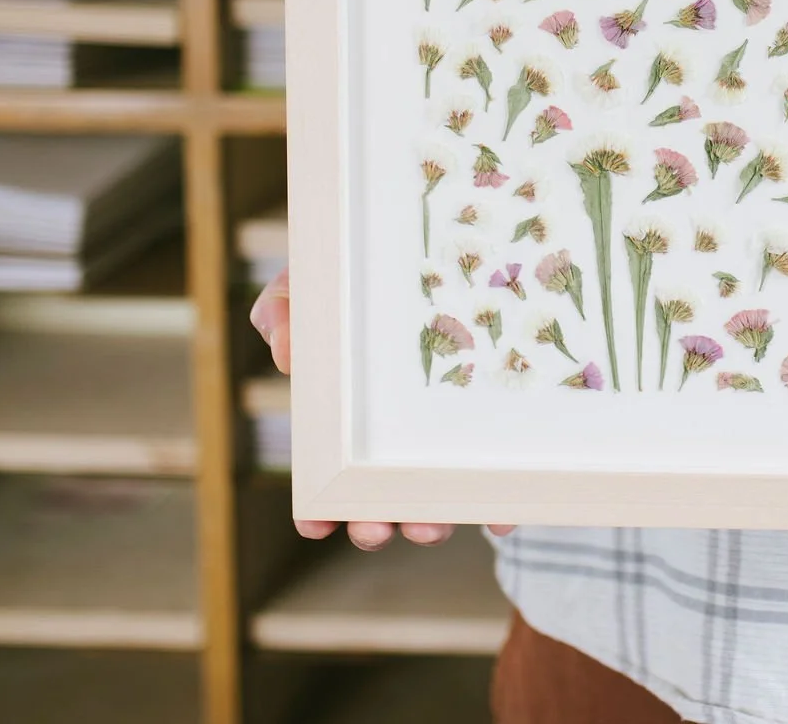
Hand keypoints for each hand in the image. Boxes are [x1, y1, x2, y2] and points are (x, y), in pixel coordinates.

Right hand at [249, 268, 510, 545]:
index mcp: (348, 421)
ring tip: (429, 528)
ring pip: (437, 496)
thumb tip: (286, 353)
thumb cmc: (357, 278)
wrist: (441, 255)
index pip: (329, 479)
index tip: (314, 525)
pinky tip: (502, 517)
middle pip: (382, 499)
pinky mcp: (493, 428)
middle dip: (376, 523)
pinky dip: (497, 504)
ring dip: (431, 522)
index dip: (318, 509)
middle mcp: (395, 440)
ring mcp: (445, 436)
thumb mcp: (313, 284)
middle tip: (374, 532)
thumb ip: (285, 311)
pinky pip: (496, 474)